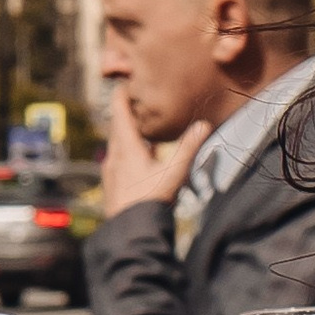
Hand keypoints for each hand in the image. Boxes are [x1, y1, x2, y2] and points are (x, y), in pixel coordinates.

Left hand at [100, 93, 206, 215]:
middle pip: (116, 127)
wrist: (130, 231)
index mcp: (127, 148)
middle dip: (123, 113)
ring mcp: (110, 171)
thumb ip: (188, 148)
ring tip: (136, 128)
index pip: (120, 113)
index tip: (123, 83)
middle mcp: (115, 156)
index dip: (120, 96)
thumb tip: (203, 124)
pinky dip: (124, 150)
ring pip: (115, 144)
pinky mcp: (111, 184)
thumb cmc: (151, 201)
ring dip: (124, 133)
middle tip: (131, 101)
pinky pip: (116, 159)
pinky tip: (134, 158)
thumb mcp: (174, 173)